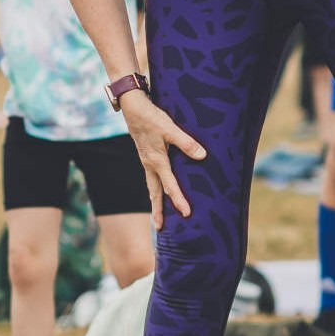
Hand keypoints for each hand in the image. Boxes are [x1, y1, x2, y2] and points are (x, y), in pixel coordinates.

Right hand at [121, 89, 207, 227]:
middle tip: (159, 228)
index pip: (170, 186)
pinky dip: (155, 188)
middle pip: (155, 193)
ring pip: (151, 186)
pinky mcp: (146, 155)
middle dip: (158, 211)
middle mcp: (149, 165)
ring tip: (158, 215)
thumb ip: (186, 142)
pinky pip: (151, 177)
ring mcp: (146, 161)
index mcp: (156, 161)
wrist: (132, 107)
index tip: (186, 214)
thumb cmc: (151, 117)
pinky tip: (158, 189)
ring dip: (155, 201)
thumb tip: (202, 156)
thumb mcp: (170, 128)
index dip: (179, 200)